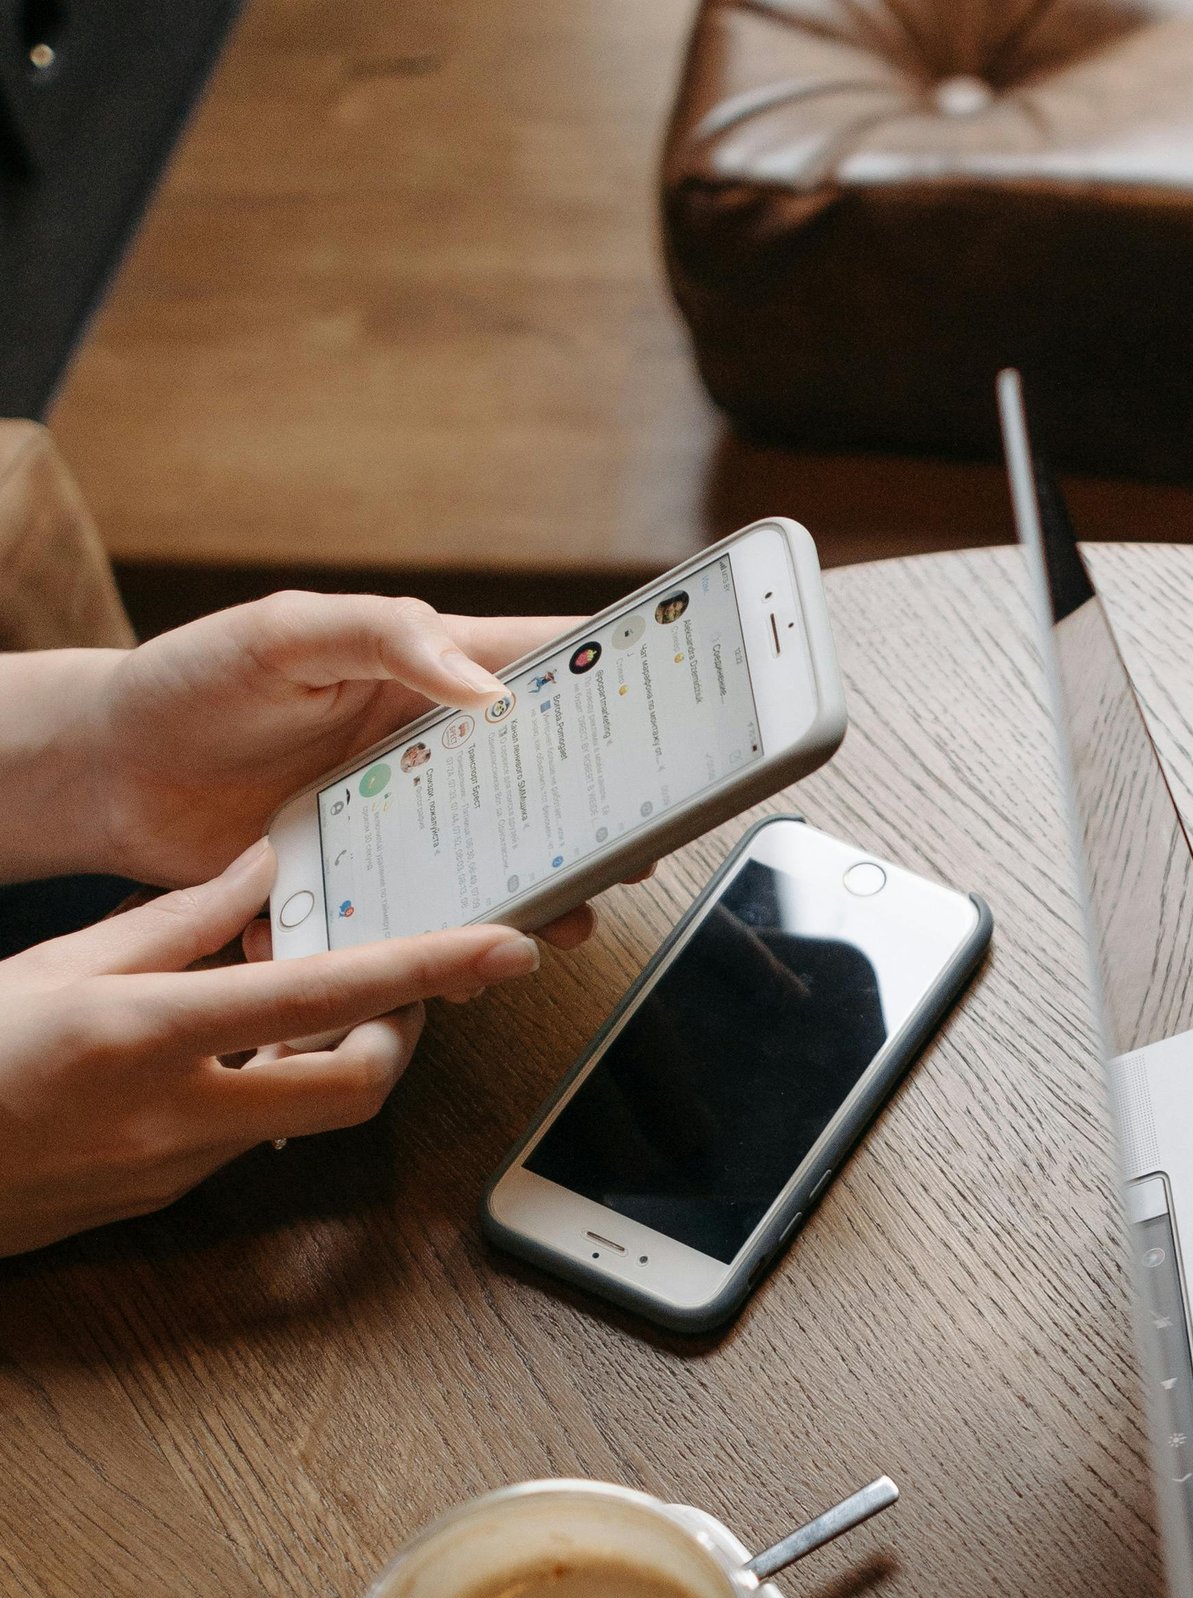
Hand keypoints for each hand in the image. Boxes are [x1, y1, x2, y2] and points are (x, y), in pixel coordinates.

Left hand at [0, 590, 595, 947]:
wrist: (108, 772)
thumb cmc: (192, 680)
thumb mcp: (285, 634)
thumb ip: (386, 640)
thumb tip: (486, 690)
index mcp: (427, 674)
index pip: (545, 668)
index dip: (616, 687)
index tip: (679, 711)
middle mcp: (429, 751)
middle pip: (543, 784)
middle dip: (598, 819)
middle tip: (638, 852)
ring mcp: (400, 822)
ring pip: (496, 865)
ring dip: (533, 899)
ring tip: (558, 926)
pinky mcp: (362, 884)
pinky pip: (418, 921)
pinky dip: (436, 946)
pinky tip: (447, 963)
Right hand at [0, 842, 544, 1256]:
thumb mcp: (62, 962)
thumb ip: (179, 918)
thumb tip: (266, 865)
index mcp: (143, 1033)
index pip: (323, 998)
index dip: (427, 972)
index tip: (505, 950)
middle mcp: (173, 1114)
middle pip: (355, 1088)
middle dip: (399, 1037)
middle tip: (397, 986)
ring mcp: (173, 1171)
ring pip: (306, 1118)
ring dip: (331, 1064)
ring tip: (305, 1005)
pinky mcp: (164, 1200)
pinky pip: (251, 1142)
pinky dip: (269, 1093)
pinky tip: (239, 1052)